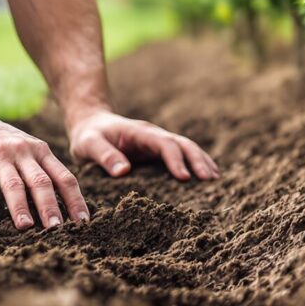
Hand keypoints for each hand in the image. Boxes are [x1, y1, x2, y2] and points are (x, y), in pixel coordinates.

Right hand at [0, 107, 89, 228]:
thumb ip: (38, 170)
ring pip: (13, 184)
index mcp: (39, 151)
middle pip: (41, 181)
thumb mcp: (24, 149)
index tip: (83, 222)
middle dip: (51, 206)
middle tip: (57, 229)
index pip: (63, 177)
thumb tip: (56, 209)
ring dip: (21, 206)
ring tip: (27, 227)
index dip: (75, 200)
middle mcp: (22, 151)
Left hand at [67, 109, 219, 180]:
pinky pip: (182, 156)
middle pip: (183, 144)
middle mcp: (154, 136)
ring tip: (216, 180)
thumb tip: (124, 171)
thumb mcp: (89, 145)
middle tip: (211, 180)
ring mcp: (158, 143)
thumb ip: (105, 156)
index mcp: (140, 133)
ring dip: (202, 161)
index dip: (176, 160)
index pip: (164, 144)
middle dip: (198, 160)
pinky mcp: (158, 152)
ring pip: (186, 148)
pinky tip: (207, 177)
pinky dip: (196, 164)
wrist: (90, 125)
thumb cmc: (88, 137)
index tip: (184, 178)